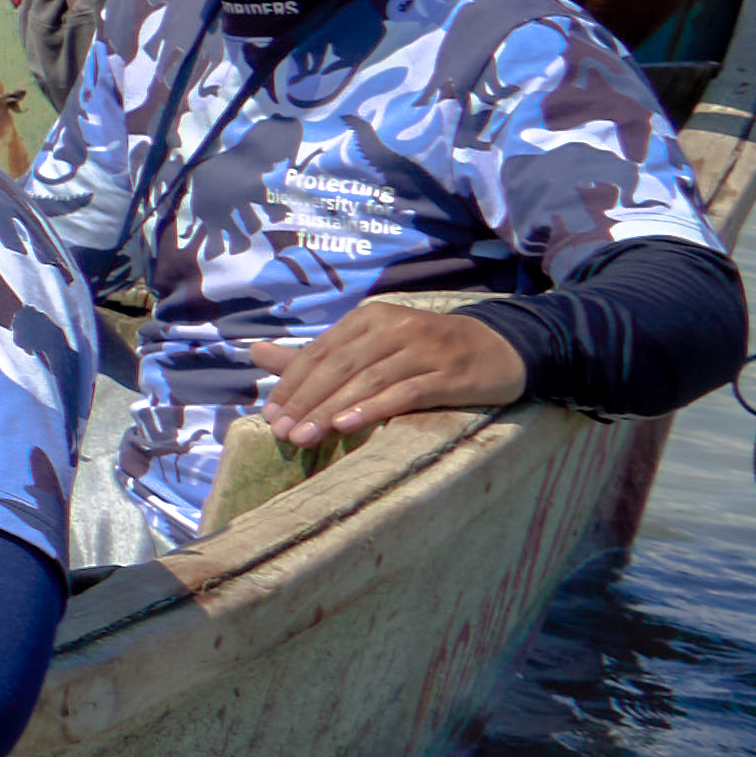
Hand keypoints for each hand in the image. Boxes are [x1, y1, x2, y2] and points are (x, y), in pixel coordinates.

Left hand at [251, 294, 538, 456]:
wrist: (500, 348)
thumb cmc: (425, 352)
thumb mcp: (371, 346)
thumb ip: (317, 355)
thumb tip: (255, 353)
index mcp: (369, 319)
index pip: (320, 352)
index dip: (291, 384)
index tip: (269, 414)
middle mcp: (393, 328)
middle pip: (338, 367)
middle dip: (305, 401)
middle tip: (280, 432)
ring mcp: (423, 349)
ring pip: (366, 381)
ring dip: (330, 410)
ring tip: (303, 437)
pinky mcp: (448, 373)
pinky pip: (405, 392)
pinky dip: (374, 408)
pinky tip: (348, 425)